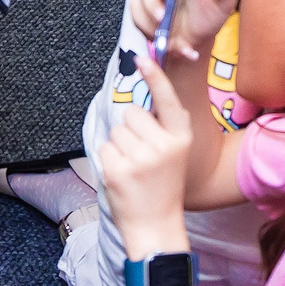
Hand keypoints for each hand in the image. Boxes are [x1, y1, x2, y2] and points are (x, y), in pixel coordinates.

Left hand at [96, 53, 194, 246]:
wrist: (156, 226)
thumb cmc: (164, 186)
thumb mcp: (176, 153)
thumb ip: (166, 126)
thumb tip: (147, 95)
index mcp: (180, 138)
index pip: (166, 100)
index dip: (155, 77)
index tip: (142, 59)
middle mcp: (162, 145)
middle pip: (132, 113)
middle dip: (131, 129)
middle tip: (142, 156)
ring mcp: (139, 158)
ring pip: (116, 130)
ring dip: (119, 145)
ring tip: (133, 168)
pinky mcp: (118, 169)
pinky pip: (105, 147)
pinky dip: (109, 159)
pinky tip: (123, 176)